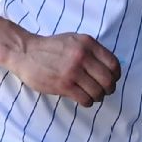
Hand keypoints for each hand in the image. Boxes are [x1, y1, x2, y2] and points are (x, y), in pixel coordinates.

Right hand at [6, 33, 120, 107]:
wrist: (25, 52)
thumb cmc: (51, 48)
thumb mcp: (74, 40)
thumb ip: (92, 51)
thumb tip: (110, 68)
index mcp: (88, 43)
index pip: (113, 64)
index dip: (116, 75)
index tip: (112, 79)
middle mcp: (82, 56)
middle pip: (108, 80)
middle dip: (109, 89)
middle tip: (104, 91)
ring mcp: (73, 71)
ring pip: (98, 92)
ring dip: (97, 97)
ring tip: (92, 95)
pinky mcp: (63, 85)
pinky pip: (85, 99)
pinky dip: (87, 102)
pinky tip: (83, 98)